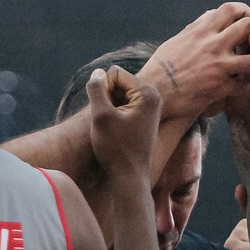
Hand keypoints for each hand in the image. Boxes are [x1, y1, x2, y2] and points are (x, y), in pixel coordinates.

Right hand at [86, 67, 162, 185]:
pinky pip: (122, 105)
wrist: (129, 177)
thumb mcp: (101, 116)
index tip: (108, 114)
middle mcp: (153, 96)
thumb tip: (98, 72)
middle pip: (117, 82)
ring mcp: (149, 106)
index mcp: (147, 92)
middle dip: (107, 99)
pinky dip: (114, 115)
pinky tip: (117, 132)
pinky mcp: (144, 116)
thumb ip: (97, 89)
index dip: (103, 91)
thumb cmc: (116, 149)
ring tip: (115, 129)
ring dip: (109, 108)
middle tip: (112, 123)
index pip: (114, 73)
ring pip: (117, 94)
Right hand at [140, 3, 249, 122]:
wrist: (153, 92)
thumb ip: (196, 28)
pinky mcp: (219, 86)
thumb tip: (209, 16)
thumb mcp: (177, 40)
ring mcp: (218, 65)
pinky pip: (245, 87)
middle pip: (249, 27)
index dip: (246, 11)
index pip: (231, 9)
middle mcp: (213, 44)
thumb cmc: (161, 67)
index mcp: (202, 30)